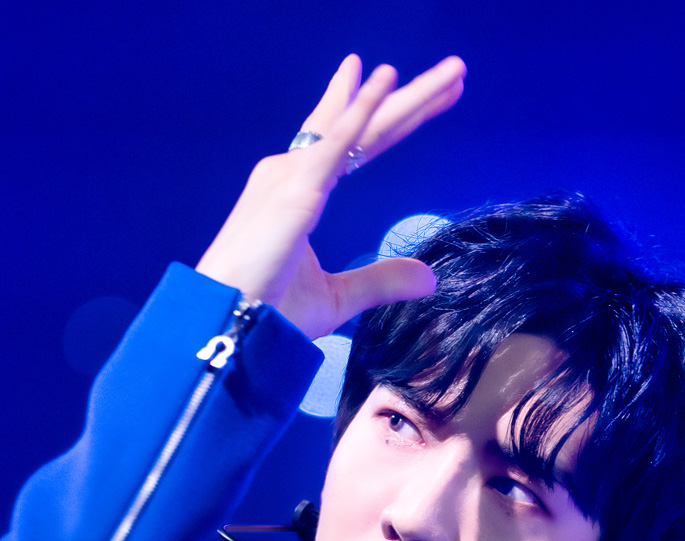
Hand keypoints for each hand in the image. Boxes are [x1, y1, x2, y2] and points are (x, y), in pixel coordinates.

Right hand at [196, 54, 465, 339]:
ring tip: (452, 71)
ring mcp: (292, 176)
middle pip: (364, 127)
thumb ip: (381, 281)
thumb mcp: (338, 298)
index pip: (356, 146)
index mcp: (300, 194)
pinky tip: (386, 79)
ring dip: (407, 96)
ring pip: (360, 126)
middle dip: (411, 99)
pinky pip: (336, 141)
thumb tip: (428, 277)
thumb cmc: (269, 315)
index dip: (389, 119)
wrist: (229, 326)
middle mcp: (293, 173)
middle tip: (455, 72)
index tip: (423, 98)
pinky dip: (362, 109)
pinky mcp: (295, 188)